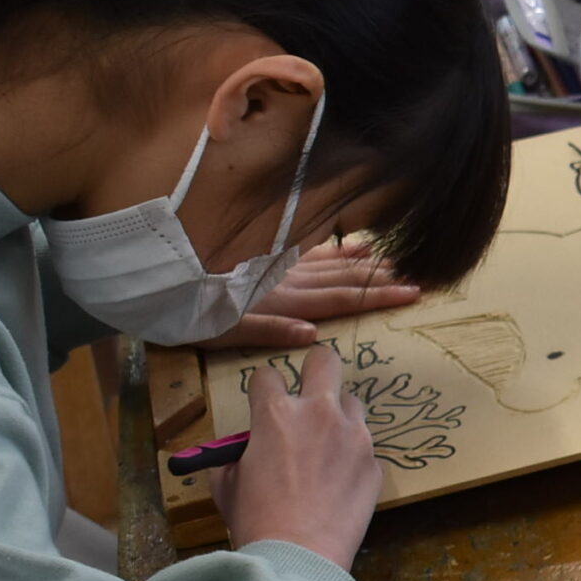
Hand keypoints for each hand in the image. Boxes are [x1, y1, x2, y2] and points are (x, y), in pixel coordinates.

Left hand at [200, 241, 420, 350]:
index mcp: (283, 300)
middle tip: (418, 278)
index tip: (412, 293)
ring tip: (397, 262)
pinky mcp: (269, 255)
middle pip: (345, 279)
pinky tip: (354, 246)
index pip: (341, 300)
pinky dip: (337, 249)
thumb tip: (313, 335)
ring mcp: (281, 264)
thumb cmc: (189, 310)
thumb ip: (269, 331)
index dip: (378, 297)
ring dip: (367, 264)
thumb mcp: (224, 330)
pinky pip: (312, 249)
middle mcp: (288, 278)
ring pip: (333, 262)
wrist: (162, 273)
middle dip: (384, 279)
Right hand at [214, 343, 377, 570]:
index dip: (263, 389)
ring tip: (326, 447)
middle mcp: (320, 414)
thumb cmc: (255, 521)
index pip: (267, 374)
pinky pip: (364, 445)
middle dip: (314, 369)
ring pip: (352, 402)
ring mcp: (355, 436)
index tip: (264, 403)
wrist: (299, 556)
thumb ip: (236, 455)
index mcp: (276, 414)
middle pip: (325, 360)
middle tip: (308, 392)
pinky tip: (339, 481)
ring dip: (338, 416)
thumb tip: (244, 449)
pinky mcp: (375, 461)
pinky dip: (352, 454)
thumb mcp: (227, 483)